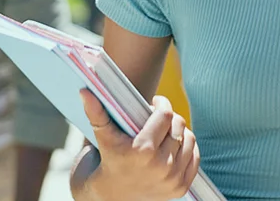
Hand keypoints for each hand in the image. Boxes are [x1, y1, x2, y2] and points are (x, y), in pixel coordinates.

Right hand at [75, 90, 197, 200]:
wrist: (109, 198)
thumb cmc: (105, 162)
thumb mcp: (101, 138)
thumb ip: (95, 113)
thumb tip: (85, 90)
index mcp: (142, 150)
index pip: (165, 115)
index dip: (161, 104)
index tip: (155, 103)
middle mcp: (161, 166)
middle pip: (178, 125)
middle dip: (168, 118)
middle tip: (157, 118)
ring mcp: (172, 179)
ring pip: (189, 139)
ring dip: (179, 132)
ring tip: (165, 132)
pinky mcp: (180, 188)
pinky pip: (194, 157)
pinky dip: (186, 148)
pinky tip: (173, 145)